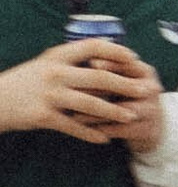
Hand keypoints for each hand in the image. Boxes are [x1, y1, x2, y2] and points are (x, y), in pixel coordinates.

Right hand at [0, 41, 161, 150]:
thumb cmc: (23, 82)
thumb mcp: (44, 64)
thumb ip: (69, 61)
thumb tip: (100, 59)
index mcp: (56, 56)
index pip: (92, 47)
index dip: (115, 51)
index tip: (134, 58)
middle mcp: (55, 73)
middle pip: (98, 77)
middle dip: (125, 84)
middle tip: (146, 90)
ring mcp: (49, 95)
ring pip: (90, 104)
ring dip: (113, 111)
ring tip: (132, 117)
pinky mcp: (43, 116)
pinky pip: (73, 127)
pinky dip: (90, 134)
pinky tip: (105, 139)